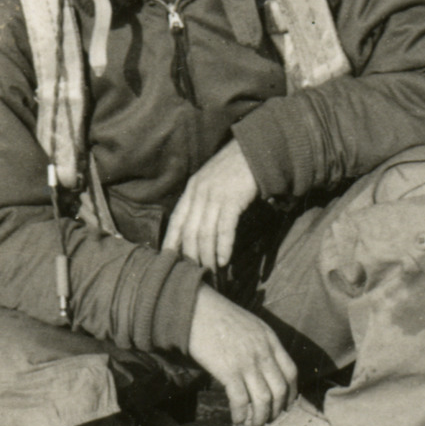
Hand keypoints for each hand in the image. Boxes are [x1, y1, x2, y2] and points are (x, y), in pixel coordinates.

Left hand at [162, 141, 260, 274]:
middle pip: (189, 232)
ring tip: (210, 272)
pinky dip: (223, 246)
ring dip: (207, 256)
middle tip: (196, 274)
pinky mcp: (232, 199)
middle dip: (191, 256)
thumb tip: (197, 226)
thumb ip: (202, 200)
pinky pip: (224, 228)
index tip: (168, 261)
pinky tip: (224, 260)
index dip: (170, 241)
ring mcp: (215, 195)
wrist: (256, 150)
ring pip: (205, 234)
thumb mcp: (212, 181)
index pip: (176, 220)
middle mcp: (199, 192)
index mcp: (192, 189)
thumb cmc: (236, 168)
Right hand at [185, 288, 295, 425]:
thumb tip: (262, 369)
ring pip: (263, 399)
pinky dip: (241, 413)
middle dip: (277, 409)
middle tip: (269, 419)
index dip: (291, 392)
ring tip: (255, 424)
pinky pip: (240, 400)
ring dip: (260, 416)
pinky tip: (237, 419)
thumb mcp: (250, 324)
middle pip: (279, 389)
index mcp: (270, 339)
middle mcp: (263, 352)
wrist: (195, 308)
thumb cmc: (218, 315)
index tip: (285, 403)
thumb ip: (261, 344)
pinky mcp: (228, 370)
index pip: (291, 371)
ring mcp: (246, 362)